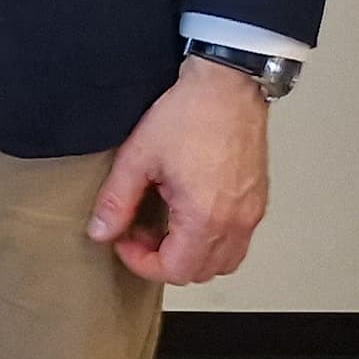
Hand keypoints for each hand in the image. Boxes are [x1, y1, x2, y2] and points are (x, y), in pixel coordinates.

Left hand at [87, 55, 272, 283]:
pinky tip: (188, 211)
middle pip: (200, 272)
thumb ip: (117, 200)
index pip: (175, 270)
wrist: (227, 86)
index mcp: (206, 217)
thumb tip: (101, 230)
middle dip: (164, 260)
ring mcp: (252, 213)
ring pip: (223, 260)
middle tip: (139, 231)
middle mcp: (236, 222)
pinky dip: (212, 239)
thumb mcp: (138, 157)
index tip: (123, 241)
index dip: (142, 262)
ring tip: (164, 223)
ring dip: (191, 254)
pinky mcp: (258, 200)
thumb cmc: (190, 114)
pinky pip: (238, 239)